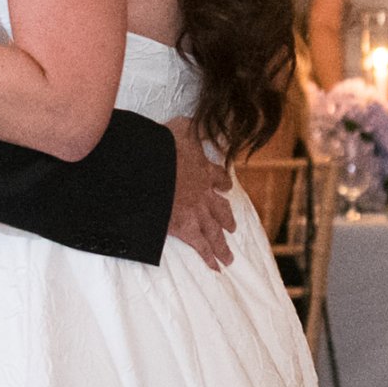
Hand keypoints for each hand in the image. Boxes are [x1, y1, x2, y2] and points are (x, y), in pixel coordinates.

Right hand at [166, 119, 235, 271]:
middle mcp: (204, 193)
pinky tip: (215, 267)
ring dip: (222, 244)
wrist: (153, 166)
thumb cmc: (162, 145)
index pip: (217, 177)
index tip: (227, 187)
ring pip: (214, 231)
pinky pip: (201, 245)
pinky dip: (209, 256)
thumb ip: (185, 125)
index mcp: (202, 168)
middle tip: (233, 228)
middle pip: (220, 209)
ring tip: (229, 257)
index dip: (223, 183)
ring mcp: (197, 211)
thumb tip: (188, 119)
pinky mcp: (185, 226)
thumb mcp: (178, 128)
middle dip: (226, 219)